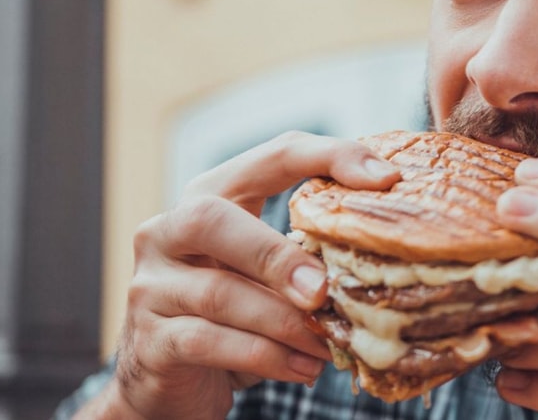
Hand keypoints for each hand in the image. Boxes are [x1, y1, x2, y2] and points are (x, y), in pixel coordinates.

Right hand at [85, 132, 398, 419]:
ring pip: (219, 293)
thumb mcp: (268, 273)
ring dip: (285, 322)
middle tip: (324, 290)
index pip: (274, 154)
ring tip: (330, 344)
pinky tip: (306, 367)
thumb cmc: (235, 314)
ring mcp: (151, 286)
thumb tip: (385, 242)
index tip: (386, 178)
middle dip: (276, 254)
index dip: (330, 156)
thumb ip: (305, 249)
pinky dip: (268, 357)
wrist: (173, 383)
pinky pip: (211, 342)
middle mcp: (166, 231)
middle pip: (212, 218)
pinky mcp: (151, 341)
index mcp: (209, 195)